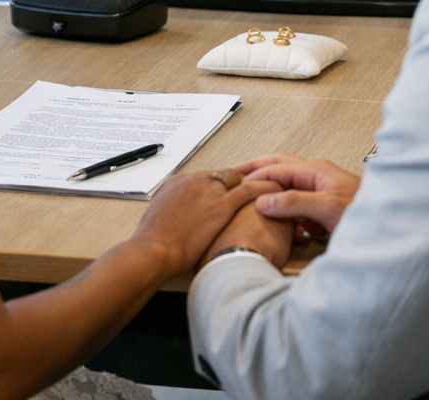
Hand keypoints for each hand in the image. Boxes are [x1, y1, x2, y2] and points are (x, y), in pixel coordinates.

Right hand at [129, 169, 278, 279]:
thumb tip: (179, 224)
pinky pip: (249, 189)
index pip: (205, 178)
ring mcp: (207, 190)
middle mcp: (193, 181)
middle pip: (222, 176)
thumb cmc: (152, 246)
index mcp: (176, 183)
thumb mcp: (157, 223)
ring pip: (238, 179)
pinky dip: (264, 187)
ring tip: (266, 191)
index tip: (225, 195)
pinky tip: (275, 190)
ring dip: (251, 184)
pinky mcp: (221, 204)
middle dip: (235, 185)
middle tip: (248, 195)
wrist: (152, 252)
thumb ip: (173, 216)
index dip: (218, 187)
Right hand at [236, 153, 360, 236]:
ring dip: (269, 184)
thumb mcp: (326, 208)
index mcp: (316, 170)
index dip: (255, 175)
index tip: (236, 183)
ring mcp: (320, 190)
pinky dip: (283, 205)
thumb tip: (264, 199)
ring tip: (249, 190)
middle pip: (280, 166)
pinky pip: (296, 201)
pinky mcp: (323, 206)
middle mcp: (317, 176)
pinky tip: (275, 213)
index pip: (277, 168)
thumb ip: (294, 202)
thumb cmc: (364, 213)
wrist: (388, 227)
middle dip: (257, 168)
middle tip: (235, 172)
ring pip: (287, 183)